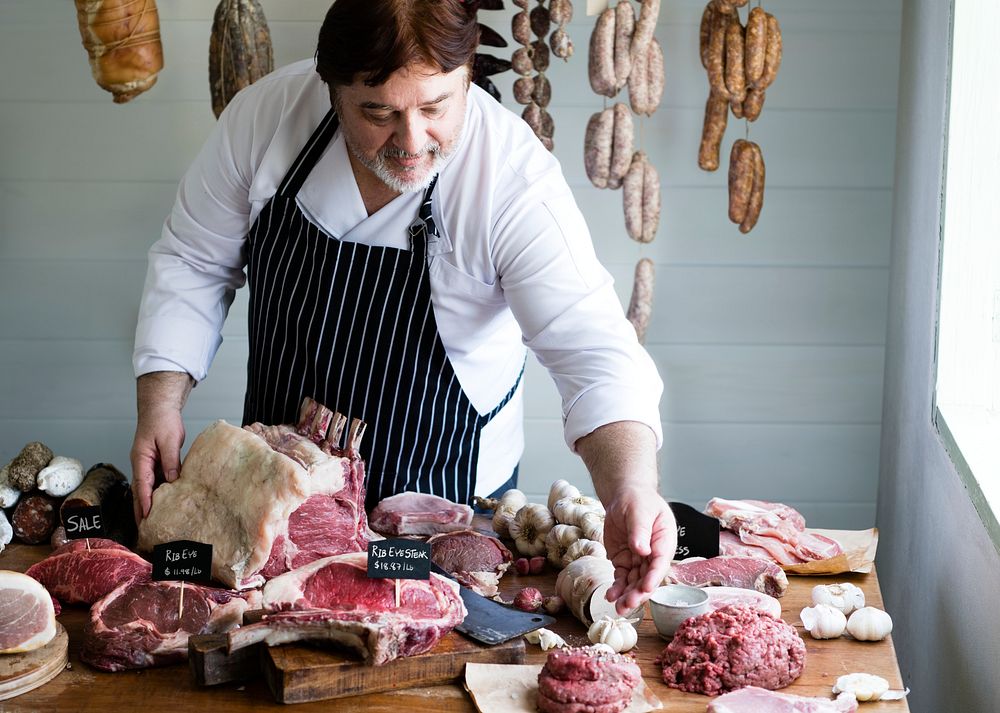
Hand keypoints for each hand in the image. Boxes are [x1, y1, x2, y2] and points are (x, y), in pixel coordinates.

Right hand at [130, 405, 184, 523]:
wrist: (160, 408)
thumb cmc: (162, 421)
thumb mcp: (170, 440)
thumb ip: (171, 460)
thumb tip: (173, 480)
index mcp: (141, 459)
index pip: (142, 484)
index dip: (144, 501)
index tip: (147, 516)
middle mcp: (141, 464)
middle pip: (140, 491)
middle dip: (141, 509)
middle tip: (144, 528)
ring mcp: (147, 464)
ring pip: (147, 488)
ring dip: (148, 503)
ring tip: (152, 521)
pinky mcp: (155, 462)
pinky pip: (156, 481)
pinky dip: (157, 493)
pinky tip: (164, 503)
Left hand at [603, 485, 676, 614]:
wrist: (625, 497)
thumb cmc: (638, 500)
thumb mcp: (639, 510)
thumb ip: (640, 530)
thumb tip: (641, 550)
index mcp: (664, 541)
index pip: (660, 562)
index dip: (653, 577)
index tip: (645, 589)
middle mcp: (654, 554)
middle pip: (648, 578)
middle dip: (638, 593)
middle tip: (627, 605)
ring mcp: (639, 560)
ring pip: (635, 582)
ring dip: (627, 596)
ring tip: (618, 608)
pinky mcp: (625, 562)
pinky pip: (622, 578)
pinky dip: (617, 588)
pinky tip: (610, 596)